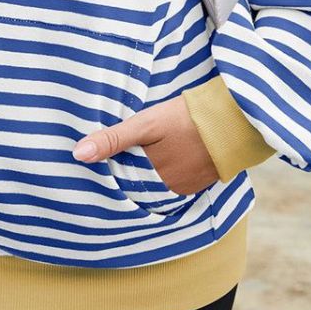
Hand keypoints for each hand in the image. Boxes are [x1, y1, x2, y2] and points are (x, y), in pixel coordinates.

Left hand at [70, 92, 218, 193]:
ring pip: (153, 181)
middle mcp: (166, 190)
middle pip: (136, 182)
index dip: (106, 168)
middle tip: (111, 153)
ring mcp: (183, 187)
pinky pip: (171, 179)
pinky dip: (163, 169)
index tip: (93, 159)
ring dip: (144, 169)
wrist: (232, 120)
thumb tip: (78, 154)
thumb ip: (112, 140)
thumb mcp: (145, 125)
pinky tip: (163, 153)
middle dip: (123, 171)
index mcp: (150, 178)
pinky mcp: (197, 181)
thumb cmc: (184, 119)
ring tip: (139, 150)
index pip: (118, 180)